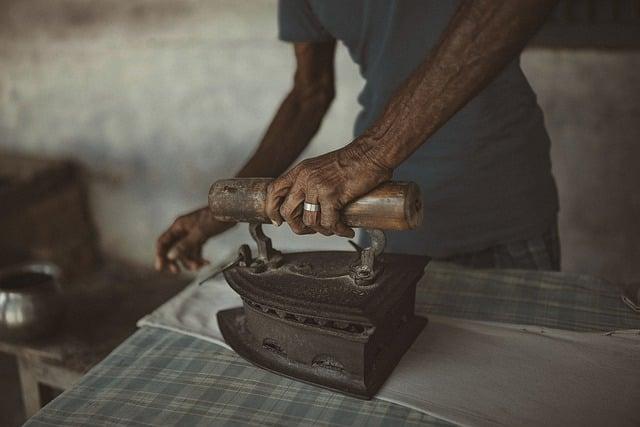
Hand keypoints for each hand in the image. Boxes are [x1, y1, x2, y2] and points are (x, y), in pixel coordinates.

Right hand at [155, 207, 232, 272]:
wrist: (232, 212)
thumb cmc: (216, 217)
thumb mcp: (200, 233)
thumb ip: (185, 245)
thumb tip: (171, 256)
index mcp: (179, 226)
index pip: (163, 242)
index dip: (160, 255)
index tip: (160, 267)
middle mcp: (184, 230)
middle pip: (173, 249)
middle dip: (176, 261)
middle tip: (178, 271)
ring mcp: (192, 234)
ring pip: (186, 252)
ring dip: (191, 261)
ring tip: (200, 266)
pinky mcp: (202, 237)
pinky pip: (196, 251)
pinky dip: (199, 258)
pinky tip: (206, 263)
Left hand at [265, 145, 391, 236]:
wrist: (371, 153)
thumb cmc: (352, 162)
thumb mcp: (321, 168)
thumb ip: (309, 182)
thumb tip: (305, 205)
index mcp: (300, 171)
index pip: (273, 191)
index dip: (272, 209)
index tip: (277, 221)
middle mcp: (305, 178)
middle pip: (287, 211)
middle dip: (297, 227)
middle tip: (310, 230)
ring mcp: (317, 186)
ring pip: (309, 221)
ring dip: (322, 230)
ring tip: (334, 228)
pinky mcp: (332, 195)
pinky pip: (329, 222)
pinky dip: (339, 230)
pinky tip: (346, 229)